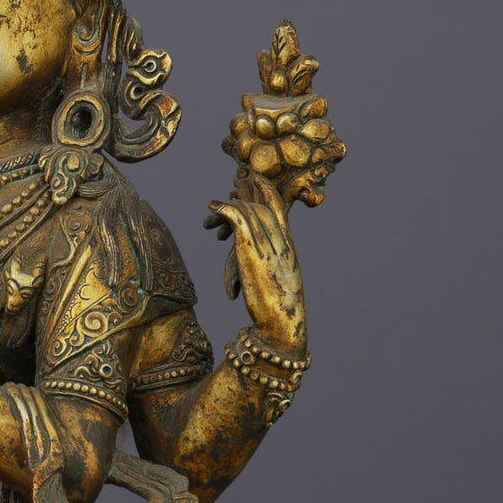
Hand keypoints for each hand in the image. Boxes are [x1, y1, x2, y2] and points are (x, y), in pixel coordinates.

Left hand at [205, 168, 305, 349]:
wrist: (284, 326)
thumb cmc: (282, 313)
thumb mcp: (280, 285)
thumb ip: (271, 271)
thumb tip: (262, 273)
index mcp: (289, 249)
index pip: (281, 211)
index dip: (269, 193)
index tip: (260, 180)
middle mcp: (281, 243)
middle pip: (264, 206)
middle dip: (251, 190)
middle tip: (238, 177)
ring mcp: (267, 246)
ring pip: (251, 211)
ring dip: (233, 201)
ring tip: (216, 200)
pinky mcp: (252, 252)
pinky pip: (239, 219)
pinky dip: (225, 209)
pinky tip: (213, 207)